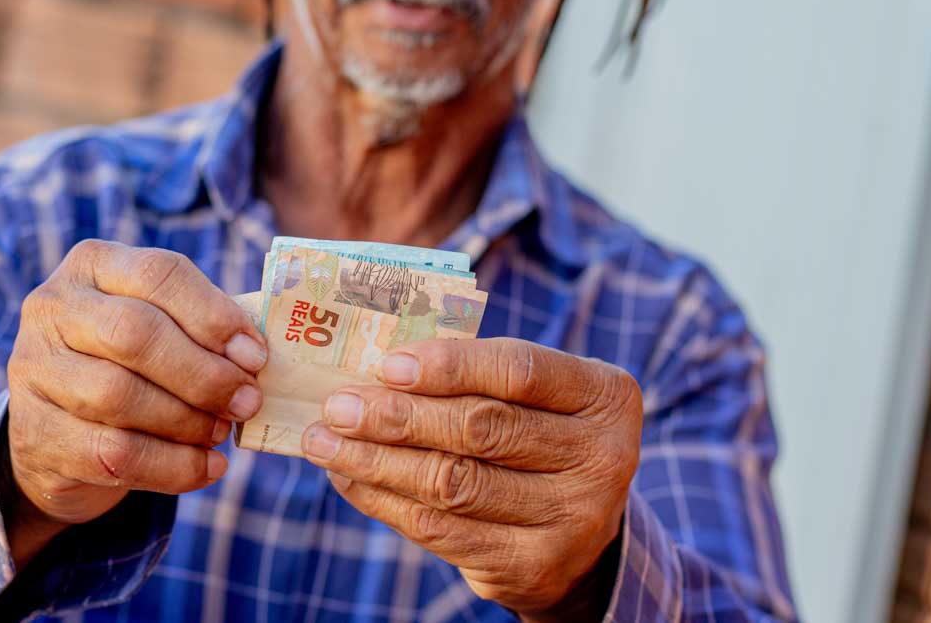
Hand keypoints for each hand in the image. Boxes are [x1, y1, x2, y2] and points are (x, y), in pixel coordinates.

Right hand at [2, 240, 267, 565]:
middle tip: (247, 401)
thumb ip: (203, 329)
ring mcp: (33, 369)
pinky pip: (112, 453)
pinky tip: (207, 468)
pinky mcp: (34, 433)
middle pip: (136, 334)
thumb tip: (257, 354)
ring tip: (220, 433)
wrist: (58, 435)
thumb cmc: (129, 366)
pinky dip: (172, 466)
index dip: (214, 316)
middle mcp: (52, 307)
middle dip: (204, 374)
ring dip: (187, 421)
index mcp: (93, 264)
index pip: (159, 273)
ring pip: (119, 395)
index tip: (256, 355)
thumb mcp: (160, 328)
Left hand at [300, 338, 641, 618]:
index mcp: (604, 397)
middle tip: (338, 406)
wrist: (581, 535)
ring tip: (326, 442)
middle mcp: (602, 458)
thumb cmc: (538, 438)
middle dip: (398, 416)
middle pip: (481, 429)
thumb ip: (475, 377)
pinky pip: (441, 530)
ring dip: (376, 461)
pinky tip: (350, 478)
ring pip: (453, 483)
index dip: (448, 365)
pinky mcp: (532, 566)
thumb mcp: (534, 397)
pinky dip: (384, 500)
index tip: (386, 364)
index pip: (519, 371)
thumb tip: (375, 368)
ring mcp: (572, 518)